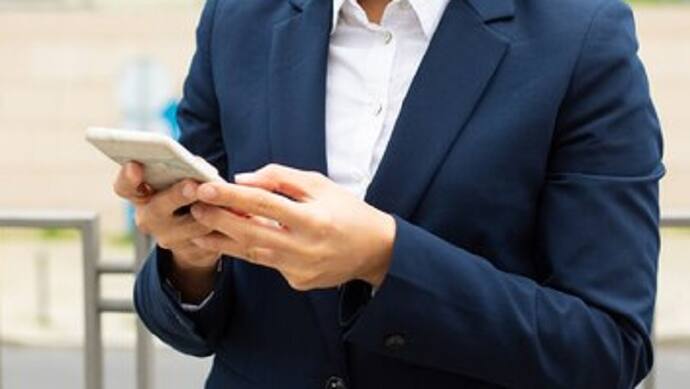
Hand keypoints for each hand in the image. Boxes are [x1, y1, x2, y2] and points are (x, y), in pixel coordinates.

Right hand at [113, 162, 220, 301]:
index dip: (128, 177)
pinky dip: (225, 222)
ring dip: (210, 210)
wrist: (195, 239)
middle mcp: (148, 219)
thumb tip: (197, 165)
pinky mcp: (192, 252)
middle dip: (177, 195)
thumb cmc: (186, 197)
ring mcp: (168, 238)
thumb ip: (183, 170)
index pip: (125, 187)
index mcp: (141, 196)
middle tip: (193, 186)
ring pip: (191, 223)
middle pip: (158, 208)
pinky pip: (211, 237)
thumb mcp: (179, 181)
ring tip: (227, 198)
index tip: (135, 166)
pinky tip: (238, 213)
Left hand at [189, 164, 395, 289]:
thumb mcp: (320, 184)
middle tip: (195, 206)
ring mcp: (301, 269)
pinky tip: (234, 240)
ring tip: (202, 225)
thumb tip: (243, 180)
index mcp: (313, 218)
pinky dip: (251, 250)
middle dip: (219, 219)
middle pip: (251, 233)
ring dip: (225, 238)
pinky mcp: (298, 282)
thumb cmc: (347, 211)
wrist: (376, 250)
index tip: (207, 187)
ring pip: (252, 253)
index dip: (231, 196)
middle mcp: (305, 247)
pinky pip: (268, 264)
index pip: (263, 204)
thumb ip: (281, 178)